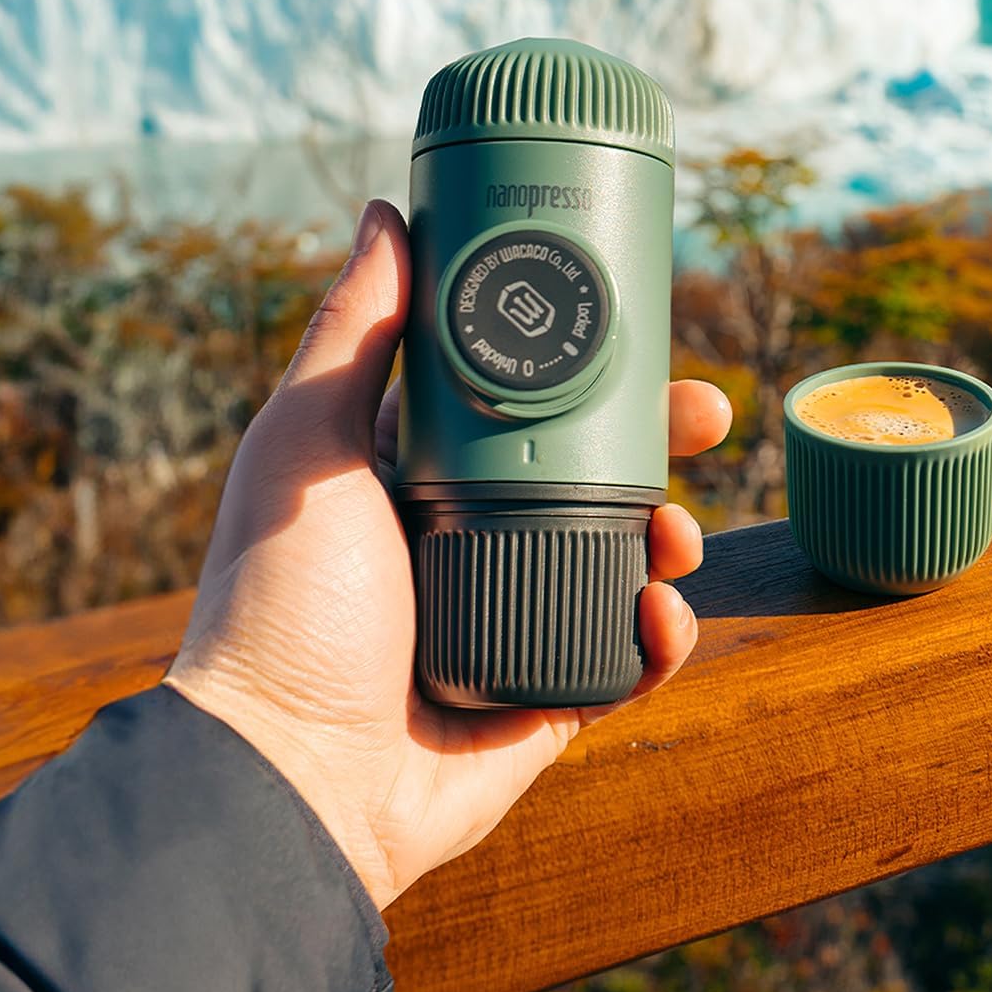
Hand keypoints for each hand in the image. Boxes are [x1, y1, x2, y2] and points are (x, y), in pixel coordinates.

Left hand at [166, 200, 730, 909]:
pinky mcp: (541, 700)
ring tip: (679, 535)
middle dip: (658, 442)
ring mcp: (507, 620)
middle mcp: (463, 541)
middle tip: (710, 415)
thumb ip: (354, 333)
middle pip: (588, 474)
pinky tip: (663, 614)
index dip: (584, 365)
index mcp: (413, 477)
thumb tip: (388, 214)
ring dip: (669, 535)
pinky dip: (657, 635)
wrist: (289, 777)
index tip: (642, 329)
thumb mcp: (306, 444)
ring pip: (619, 559)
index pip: (518, 402)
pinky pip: (622, 659)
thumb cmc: (281, 606)